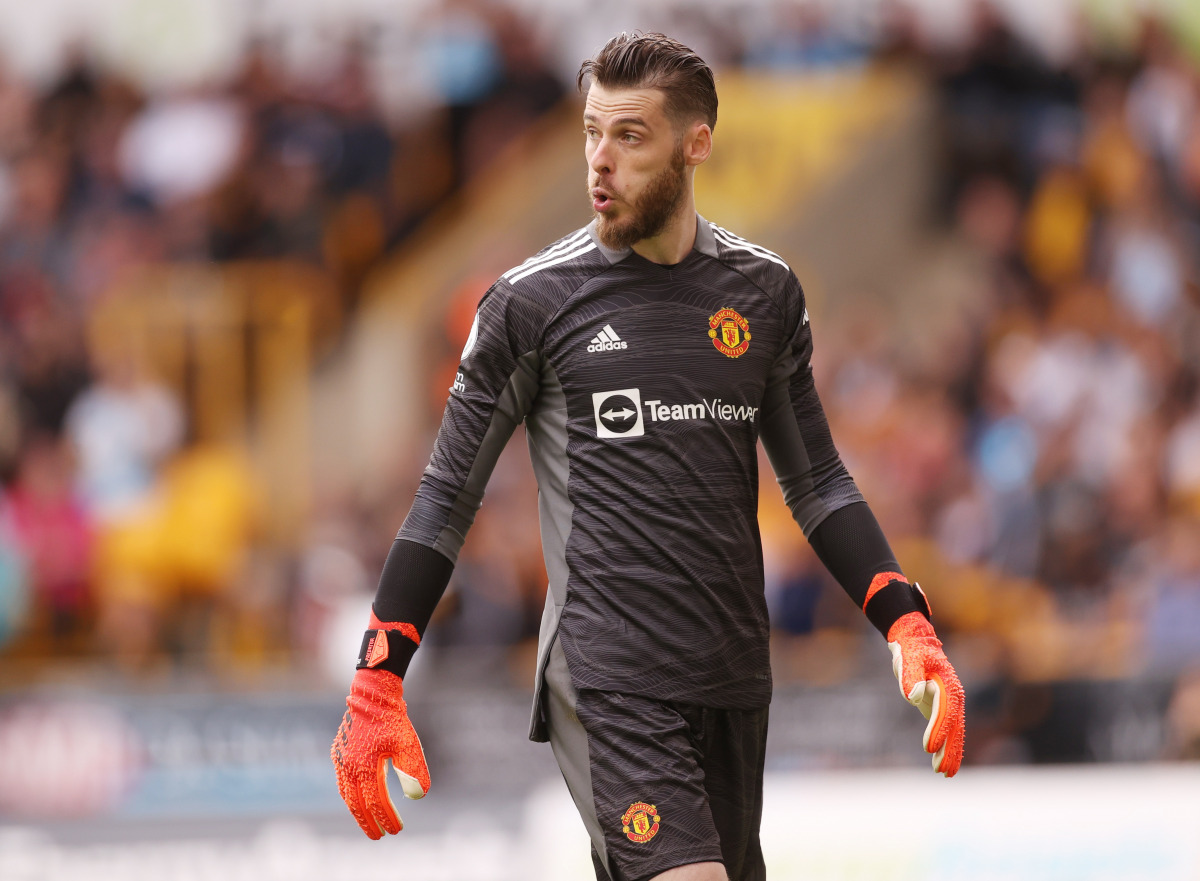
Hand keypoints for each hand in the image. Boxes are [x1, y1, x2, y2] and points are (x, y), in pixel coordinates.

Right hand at [331, 667, 430, 837]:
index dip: (386, 817)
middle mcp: (348, 765)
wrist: (372, 694)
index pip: (376, 801)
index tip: (397, 830)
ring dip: (357, 812)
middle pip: (357, 804)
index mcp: (364, 765)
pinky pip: (343, 782)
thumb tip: (418, 796)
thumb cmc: (392, 719)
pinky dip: (350, 796)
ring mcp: (341, 759)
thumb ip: (412, 770)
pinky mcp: (339, 753)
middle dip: (368, 822)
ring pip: (347, 795)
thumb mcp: (407, 744)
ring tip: (368, 824)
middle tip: (379, 836)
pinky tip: (359, 801)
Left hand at [887, 611, 964, 776]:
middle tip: (943, 771)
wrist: (916, 641)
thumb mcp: (910, 659)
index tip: (929, 748)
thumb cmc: (912, 650)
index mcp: (948, 686)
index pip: (945, 713)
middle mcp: (955, 697)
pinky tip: (943, 762)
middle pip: (955, 727)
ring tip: (945, 773)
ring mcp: (950, 704)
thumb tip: (914, 696)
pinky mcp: (942, 708)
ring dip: (950, 752)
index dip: (938, 730)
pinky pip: (948, 730)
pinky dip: (947, 745)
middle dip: (949, 750)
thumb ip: (911, 676)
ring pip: (955, 732)